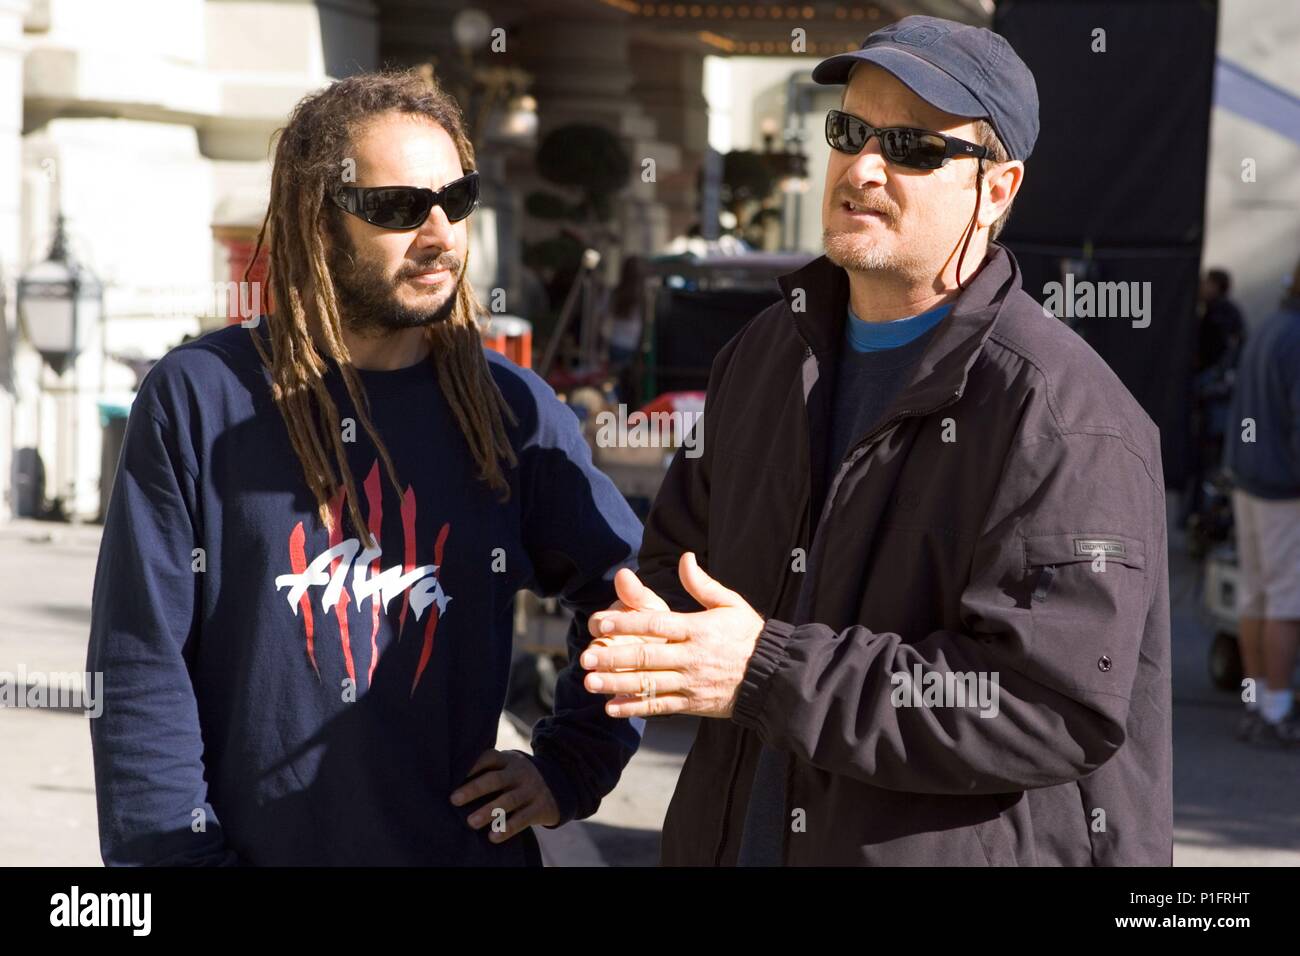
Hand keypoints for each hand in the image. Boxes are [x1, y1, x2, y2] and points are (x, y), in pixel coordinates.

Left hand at [450, 749, 559, 841]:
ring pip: (508, 801)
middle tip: (454, 799)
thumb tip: (450, 781)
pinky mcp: (540, 808)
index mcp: (508, 761)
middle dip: (474, 789)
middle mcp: (520, 773)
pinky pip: (522, 819)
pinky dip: (507, 828)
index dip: (472, 765)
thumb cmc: (518, 778)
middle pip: (496, 779)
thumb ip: (488, 770)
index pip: (489, 758)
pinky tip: (493, 837)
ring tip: (471, 822)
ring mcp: (531, 790)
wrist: (560, 784)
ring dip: (489, 811)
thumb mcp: (508, 767)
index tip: (453, 775)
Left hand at [580, 552, 764, 718]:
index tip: (601, 621)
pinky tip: (611, 707)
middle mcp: (691, 657)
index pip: (656, 624)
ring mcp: (690, 683)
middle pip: (647, 656)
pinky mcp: (692, 704)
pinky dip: (635, 708)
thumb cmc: (749, 636)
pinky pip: (660, 706)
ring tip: (589, 682)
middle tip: (585, 656)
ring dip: (617, 684)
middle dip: (614, 657)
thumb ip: (703, 584)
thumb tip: (685, 557)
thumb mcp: (730, 604)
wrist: (773, 677)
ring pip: (649, 684)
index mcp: (697, 629)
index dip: (626, 623)